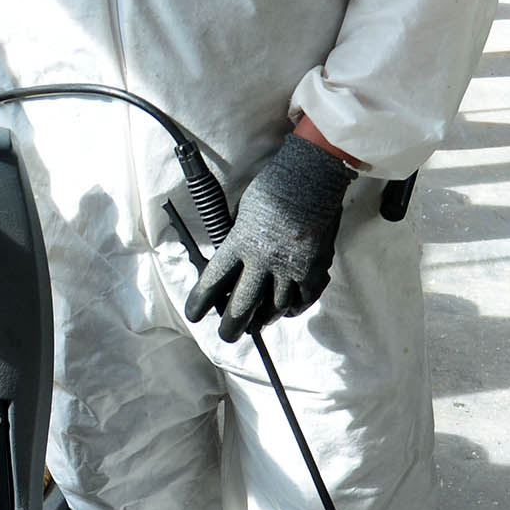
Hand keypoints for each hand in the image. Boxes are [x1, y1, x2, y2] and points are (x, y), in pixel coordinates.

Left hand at [182, 134, 352, 341]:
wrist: (313, 175)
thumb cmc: (274, 187)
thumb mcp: (244, 212)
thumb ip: (238, 240)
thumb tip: (233, 264)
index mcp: (241, 243)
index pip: (213, 282)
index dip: (200, 302)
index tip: (194, 314)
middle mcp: (264, 260)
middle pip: (243, 306)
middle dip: (231, 327)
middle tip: (227, 334)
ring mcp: (292, 267)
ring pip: (275, 308)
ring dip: (265, 318)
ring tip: (258, 322)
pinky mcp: (315, 268)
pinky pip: (304, 299)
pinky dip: (295, 308)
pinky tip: (288, 310)